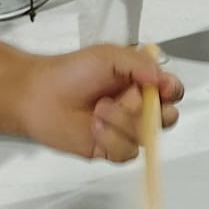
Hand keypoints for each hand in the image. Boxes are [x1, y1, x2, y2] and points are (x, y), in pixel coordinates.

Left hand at [17, 45, 182, 162]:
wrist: (37, 96)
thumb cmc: (70, 72)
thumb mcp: (108, 56)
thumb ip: (140, 64)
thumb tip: (164, 77)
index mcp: (141, 82)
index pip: (171, 91)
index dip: (171, 91)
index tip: (162, 89)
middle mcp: (137, 107)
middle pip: (166, 118)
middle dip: (150, 112)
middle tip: (129, 101)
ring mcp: (125, 129)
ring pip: (146, 137)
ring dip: (123, 124)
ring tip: (99, 111)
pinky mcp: (110, 148)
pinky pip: (127, 152)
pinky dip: (111, 140)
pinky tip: (94, 128)